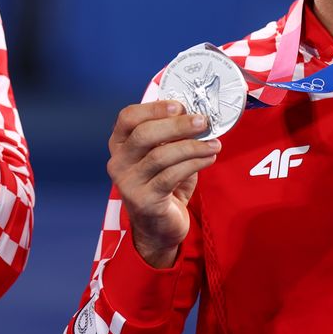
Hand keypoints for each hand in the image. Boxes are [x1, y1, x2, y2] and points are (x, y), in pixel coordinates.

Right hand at [107, 101, 218, 269]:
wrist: (157, 228)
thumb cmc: (162, 185)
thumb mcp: (162, 155)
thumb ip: (171, 136)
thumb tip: (196, 113)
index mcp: (119, 145)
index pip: (128, 118)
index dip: (153, 108)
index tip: (179, 106)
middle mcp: (118, 162)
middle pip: (144, 135)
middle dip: (176, 125)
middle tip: (203, 121)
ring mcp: (128, 183)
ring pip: (160, 156)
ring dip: (192, 146)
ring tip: (214, 143)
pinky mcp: (144, 200)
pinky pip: (171, 176)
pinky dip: (193, 164)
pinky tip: (209, 158)